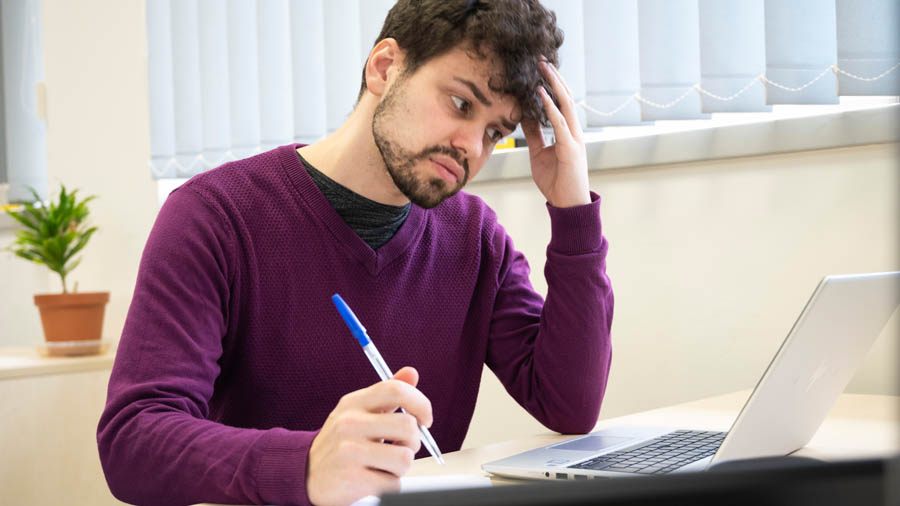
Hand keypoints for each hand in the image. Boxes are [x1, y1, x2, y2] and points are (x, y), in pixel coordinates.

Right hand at [306, 367, 431, 505]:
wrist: (306, 473)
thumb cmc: (341, 442)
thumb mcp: (359, 412)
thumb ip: (387, 394)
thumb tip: (412, 373)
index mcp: (354, 403)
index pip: (396, 390)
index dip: (421, 404)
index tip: (425, 420)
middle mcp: (349, 423)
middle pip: (408, 426)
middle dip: (413, 442)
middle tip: (401, 448)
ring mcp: (348, 450)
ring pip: (405, 458)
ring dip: (401, 467)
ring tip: (384, 465)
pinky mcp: (351, 478)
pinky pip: (393, 483)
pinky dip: (389, 484)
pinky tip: (373, 479)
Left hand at [521, 60, 590, 207]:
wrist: (567, 205)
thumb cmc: (556, 181)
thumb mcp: (538, 153)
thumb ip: (534, 134)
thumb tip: (524, 116)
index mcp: (567, 132)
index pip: (562, 102)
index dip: (552, 85)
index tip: (540, 69)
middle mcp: (574, 132)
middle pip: (566, 97)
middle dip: (555, 78)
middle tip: (542, 60)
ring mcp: (575, 139)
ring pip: (566, 105)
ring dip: (554, 85)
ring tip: (544, 69)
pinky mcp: (571, 149)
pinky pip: (560, 123)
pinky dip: (550, 107)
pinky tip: (541, 94)